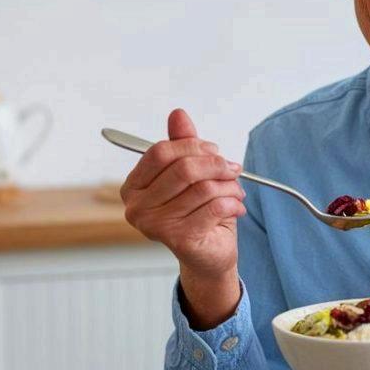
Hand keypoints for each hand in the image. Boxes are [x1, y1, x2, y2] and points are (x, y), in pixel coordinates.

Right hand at [119, 108, 245, 326]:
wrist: (208, 255)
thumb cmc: (197, 212)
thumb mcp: (191, 173)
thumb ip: (182, 144)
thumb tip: (178, 114)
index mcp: (133, 187)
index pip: (161, 152)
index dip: (193, 146)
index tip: (214, 151)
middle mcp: (137, 207)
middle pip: (183, 168)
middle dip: (216, 164)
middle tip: (233, 169)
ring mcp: (155, 225)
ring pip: (203, 188)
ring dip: (229, 186)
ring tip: (236, 192)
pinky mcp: (179, 239)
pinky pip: (215, 207)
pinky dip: (233, 203)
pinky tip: (236, 208)